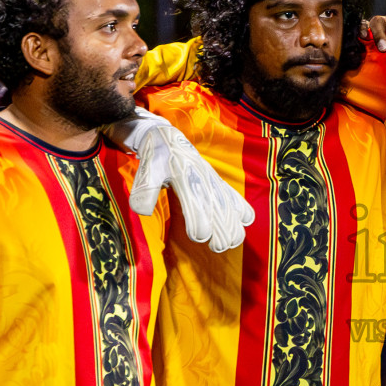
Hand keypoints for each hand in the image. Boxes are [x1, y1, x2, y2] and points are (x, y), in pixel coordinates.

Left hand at [108, 108, 252, 252]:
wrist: (168, 139)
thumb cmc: (156, 157)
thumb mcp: (147, 170)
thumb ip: (145, 190)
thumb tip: (143, 212)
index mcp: (186, 179)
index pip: (199, 205)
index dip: (201, 224)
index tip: (198, 236)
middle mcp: (204, 182)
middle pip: (220, 211)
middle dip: (222, 231)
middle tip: (217, 247)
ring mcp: (214, 183)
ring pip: (231, 207)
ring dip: (234, 225)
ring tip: (230, 243)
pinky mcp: (219, 183)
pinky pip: (236, 197)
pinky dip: (242, 210)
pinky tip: (243, 223)